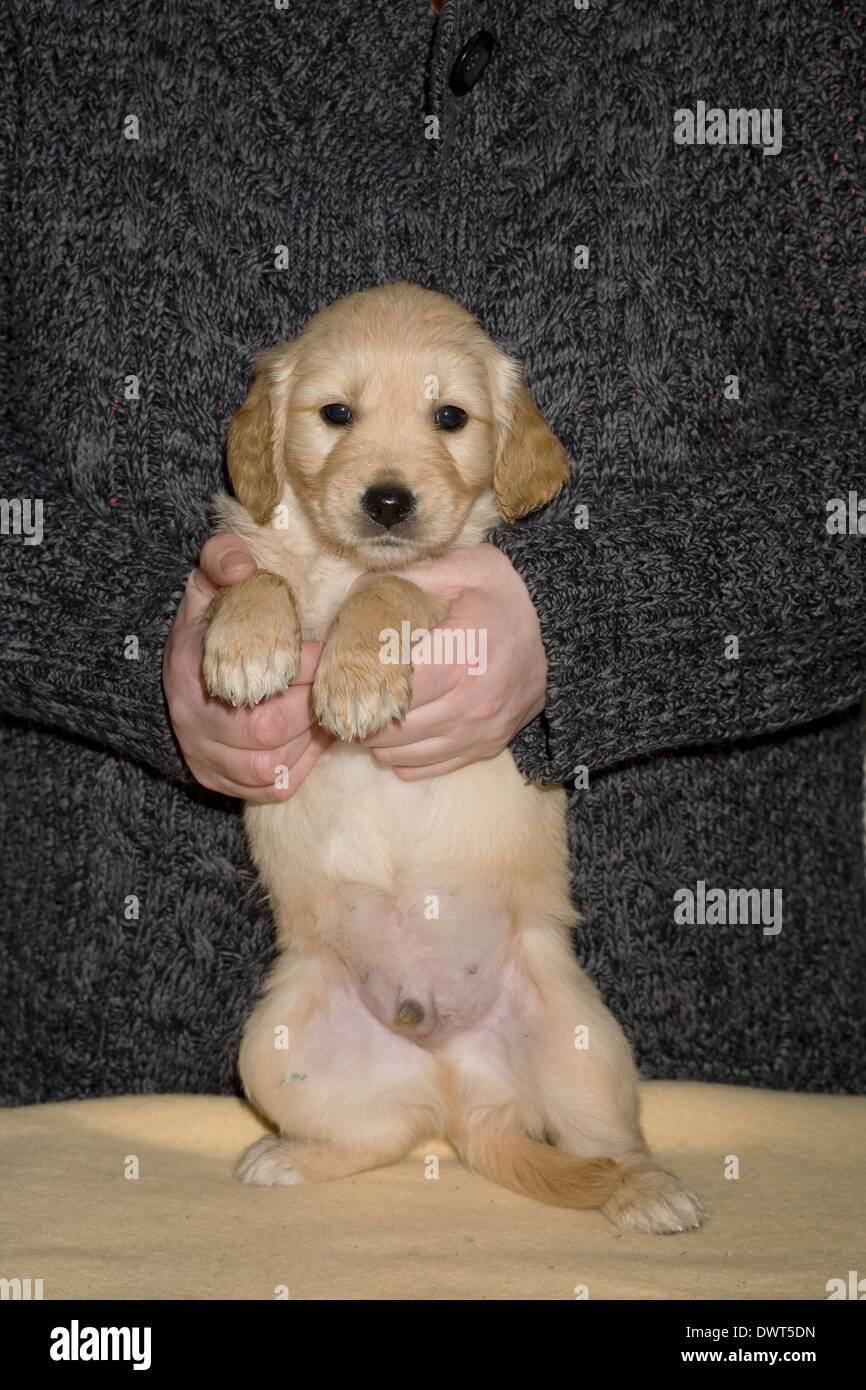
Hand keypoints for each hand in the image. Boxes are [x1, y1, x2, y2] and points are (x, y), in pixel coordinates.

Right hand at [163, 534, 331, 800]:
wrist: (179, 683)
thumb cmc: (208, 630)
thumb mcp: (208, 587)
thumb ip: (222, 560)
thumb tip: (241, 565)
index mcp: (191, 664)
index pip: (255, 673)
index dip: (305, 666)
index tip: (328, 652)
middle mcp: (193, 719)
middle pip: (267, 727)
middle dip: (313, 706)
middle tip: (338, 687)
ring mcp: (206, 758)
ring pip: (272, 764)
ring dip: (311, 739)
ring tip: (328, 711)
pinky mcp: (223, 783)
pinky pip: (275, 786)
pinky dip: (302, 764)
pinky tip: (311, 738)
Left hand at [359, 543, 547, 779]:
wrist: (565, 628)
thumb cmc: (507, 593)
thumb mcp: (462, 566)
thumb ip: (404, 578)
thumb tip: (354, 596)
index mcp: (461, 656)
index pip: (390, 688)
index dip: (356, 684)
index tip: (338, 674)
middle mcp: (471, 703)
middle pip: (390, 727)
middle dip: (358, 715)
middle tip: (342, 696)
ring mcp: (480, 730)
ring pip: (402, 754)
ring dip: (375, 739)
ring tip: (365, 713)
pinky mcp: (486, 746)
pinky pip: (426, 768)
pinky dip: (401, 757)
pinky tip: (393, 734)